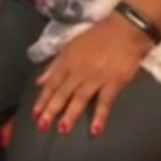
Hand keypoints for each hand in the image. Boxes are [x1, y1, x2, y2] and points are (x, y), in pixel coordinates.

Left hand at [32, 14, 154, 135]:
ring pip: (79, 99)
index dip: (43, 99)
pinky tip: (95, 131)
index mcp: (68, 61)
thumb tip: (40, 81)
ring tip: (62, 130)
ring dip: (70, 115)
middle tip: (42, 126)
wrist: (126, 30)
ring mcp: (96, 78)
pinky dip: (100, 117)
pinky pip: (105, 103)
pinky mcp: (113, 83)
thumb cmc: (99, 36)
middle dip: (51, 110)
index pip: (52, 83)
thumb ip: (55, 64)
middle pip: (62, 93)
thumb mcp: (72, 45)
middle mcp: (79, 71)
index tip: (35, 113)